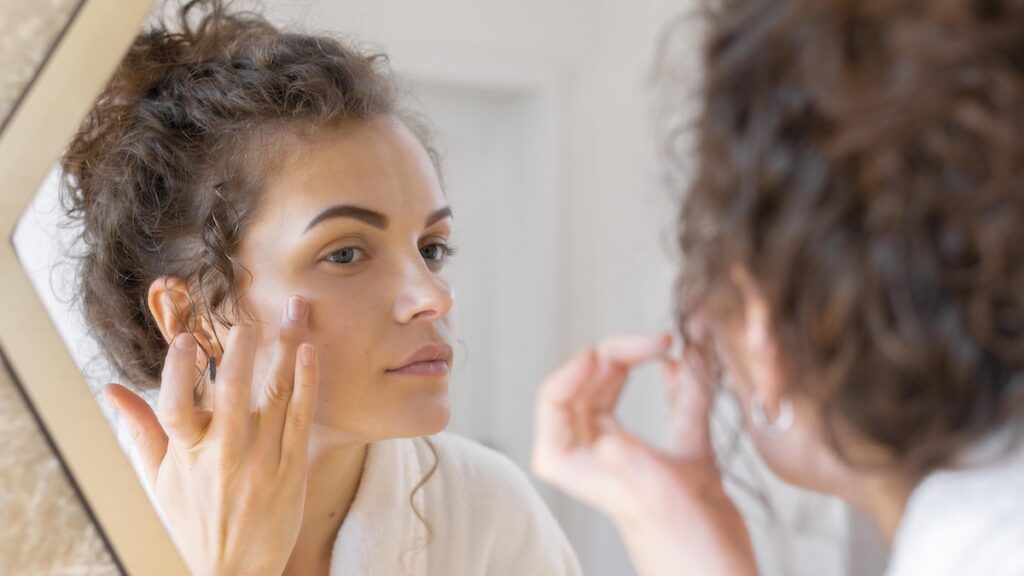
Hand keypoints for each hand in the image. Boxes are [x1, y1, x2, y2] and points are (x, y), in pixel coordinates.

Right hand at [105, 296, 318, 575]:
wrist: (236, 571)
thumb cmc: (194, 520)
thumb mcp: (159, 480)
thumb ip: (139, 430)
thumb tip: (109, 389)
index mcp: (186, 455)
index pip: (174, 407)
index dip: (177, 372)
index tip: (184, 339)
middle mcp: (224, 455)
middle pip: (232, 393)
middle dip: (241, 350)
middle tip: (248, 319)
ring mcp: (262, 460)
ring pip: (275, 395)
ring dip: (287, 347)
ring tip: (296, 310)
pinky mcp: (293, 466)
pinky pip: (302, 417)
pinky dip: (307, 382)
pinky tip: (310, 352)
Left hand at [531, 332, 757, 575]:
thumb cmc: (686, 552)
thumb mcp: (656, 500)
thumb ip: (631, 464)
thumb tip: (608, 438)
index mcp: (571, 462)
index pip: (555, 399)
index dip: (576, 367)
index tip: (607, 352)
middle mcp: (594, 453)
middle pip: (589, 384)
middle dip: (619, 354)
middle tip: (659, 342)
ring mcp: (630, 452)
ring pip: (622, 389)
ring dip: (644, 362)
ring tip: (671, 346)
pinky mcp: (669, 455)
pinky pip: (667, 405)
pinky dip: (678, 384)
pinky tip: (688, 368)